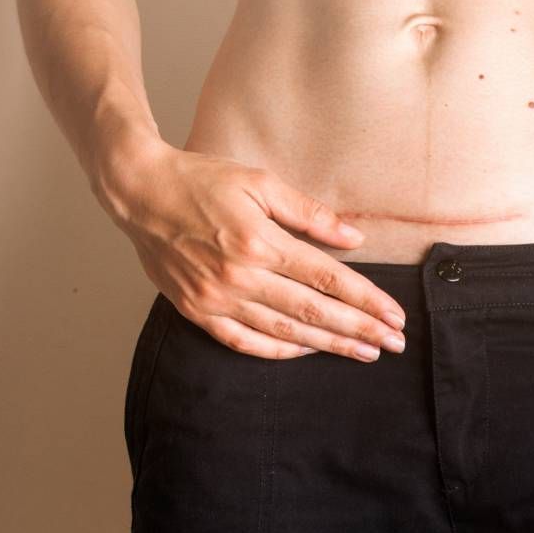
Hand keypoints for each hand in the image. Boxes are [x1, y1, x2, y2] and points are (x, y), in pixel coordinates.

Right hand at [100, 140, 407, 361]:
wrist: (139, 191)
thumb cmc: (203, 180)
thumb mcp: (262, 182)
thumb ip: (311, 214)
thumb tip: (354, 237)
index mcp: (260, 242)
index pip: (327, 279)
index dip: (366, 300)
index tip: (394, 316)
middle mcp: (239, 276)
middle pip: (313, 311)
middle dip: (358, 329)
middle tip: (393, 344)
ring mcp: (215, 298)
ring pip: (283, 331)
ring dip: (328, 345)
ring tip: (363, 353)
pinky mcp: (196, 311)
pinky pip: (244, 341)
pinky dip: (279, 350)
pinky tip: (308, 349)